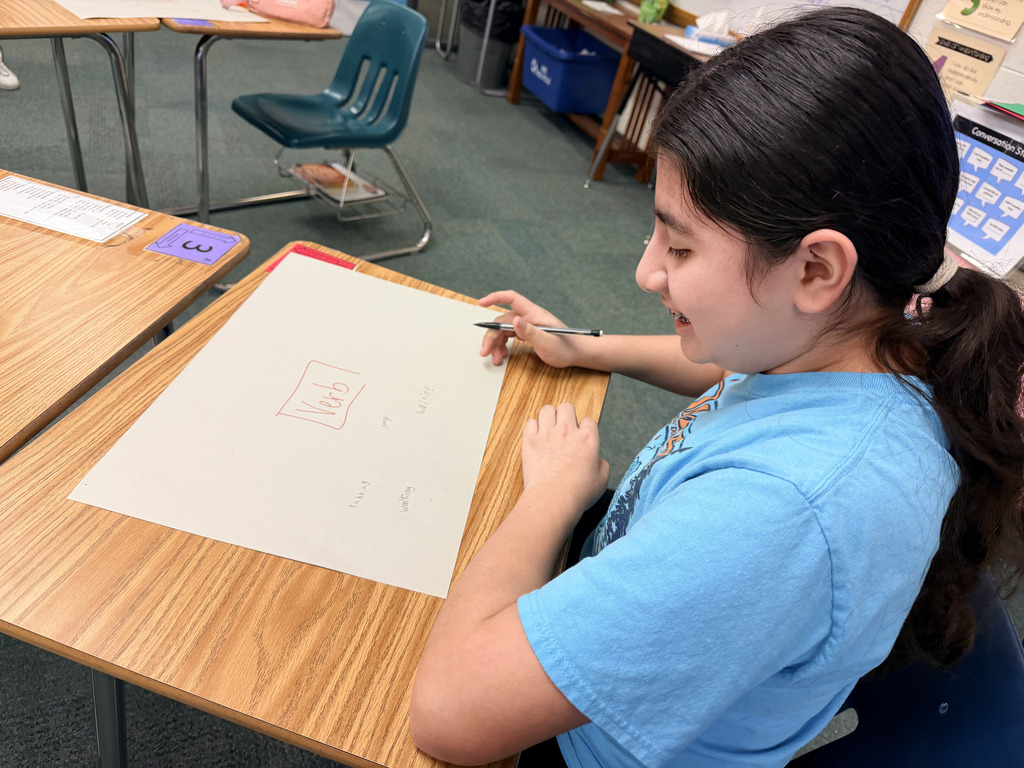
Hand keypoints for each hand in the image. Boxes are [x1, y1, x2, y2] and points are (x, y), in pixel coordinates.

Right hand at [478, 290, 584, 367]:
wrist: (576, 354)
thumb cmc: (566, 348)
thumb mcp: (548, 342)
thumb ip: (531, 332)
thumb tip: (515, 320)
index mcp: (534, 314)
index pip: (512, 299)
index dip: (496, 297)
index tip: (481, 302)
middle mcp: (529, 317)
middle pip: (503, 320)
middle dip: (491, 335)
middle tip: (485, 351)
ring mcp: (528, 325)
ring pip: (504, 330)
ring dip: (496, 343)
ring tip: (495, 358)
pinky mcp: (527, 333)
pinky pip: (509, 336)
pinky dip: (502, 345)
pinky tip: (501, 355)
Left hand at [521, 403, 609, 521]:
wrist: (553, 498)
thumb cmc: (578, 492)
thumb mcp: (602, 480)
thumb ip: (602, 464)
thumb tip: (597, 460)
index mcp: (588, 439)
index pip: (588, 420)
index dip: (585, 428)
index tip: (581, 437)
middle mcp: (567, 431)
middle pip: (566, 407)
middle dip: (566, 415)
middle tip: (564, 428)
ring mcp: (547, 434)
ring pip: (547, 409)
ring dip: (549, 417)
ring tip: (548, 428)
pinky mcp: (530, 440)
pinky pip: (530, 422)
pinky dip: (533, 427)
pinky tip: (536, 437)